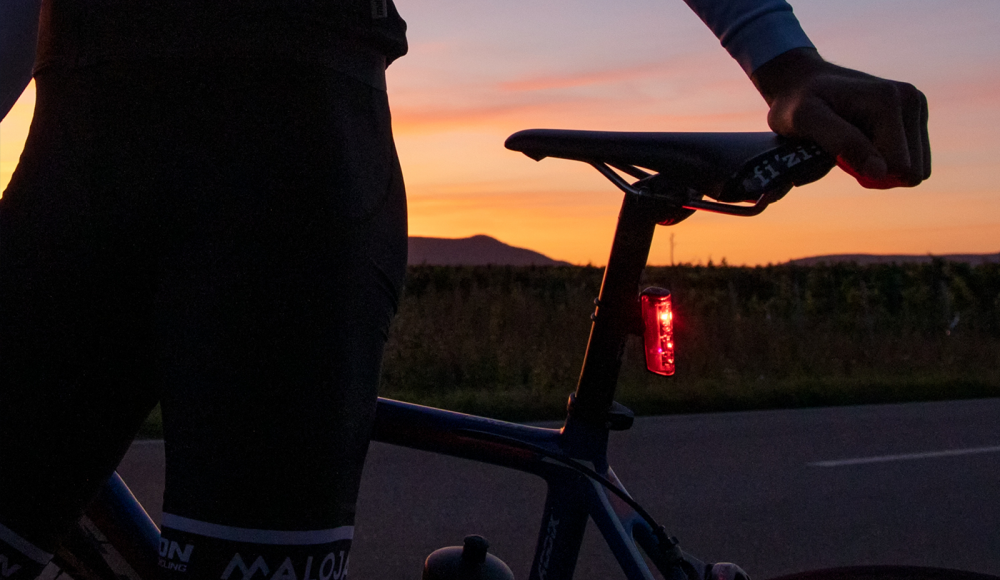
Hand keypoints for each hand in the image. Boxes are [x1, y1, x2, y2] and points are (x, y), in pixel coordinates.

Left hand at [751, 48, 929, 188]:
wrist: (802, 82)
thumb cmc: (797, 103)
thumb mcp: (806, 120)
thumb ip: (842, 142)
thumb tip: (880, 172)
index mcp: (890, 101)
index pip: (899, 167)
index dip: (866, 174)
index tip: (837, 155)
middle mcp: (912, 100)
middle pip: (910, 171)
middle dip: (875, 171)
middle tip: (842, 150)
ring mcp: (917, 107)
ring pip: (912, 169)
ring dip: (879, 166)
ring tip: (851, 143)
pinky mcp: (915, 117)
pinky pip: (911, 161)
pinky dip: (883, 160)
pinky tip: (862, 141)